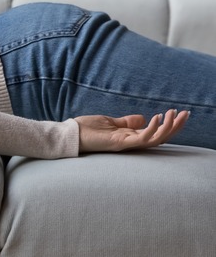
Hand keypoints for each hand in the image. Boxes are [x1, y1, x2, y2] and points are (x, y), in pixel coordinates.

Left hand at [74, 109, 188, 153]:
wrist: (70, 135)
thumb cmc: (87, 129)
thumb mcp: (110, 122)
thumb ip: (127, 122)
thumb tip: (144, 118)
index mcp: (129, 136)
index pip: (154, 133)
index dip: (167, 125)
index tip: (175, 113)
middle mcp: (131, 141)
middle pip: (160, 138)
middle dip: (175, 127)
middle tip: (186, 114)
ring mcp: (126, 143)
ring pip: (155, 139)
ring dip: (168, 127)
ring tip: (175, 114)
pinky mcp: (119, 143)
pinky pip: (141, 139)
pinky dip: (151, 129)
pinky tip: (157, 117)